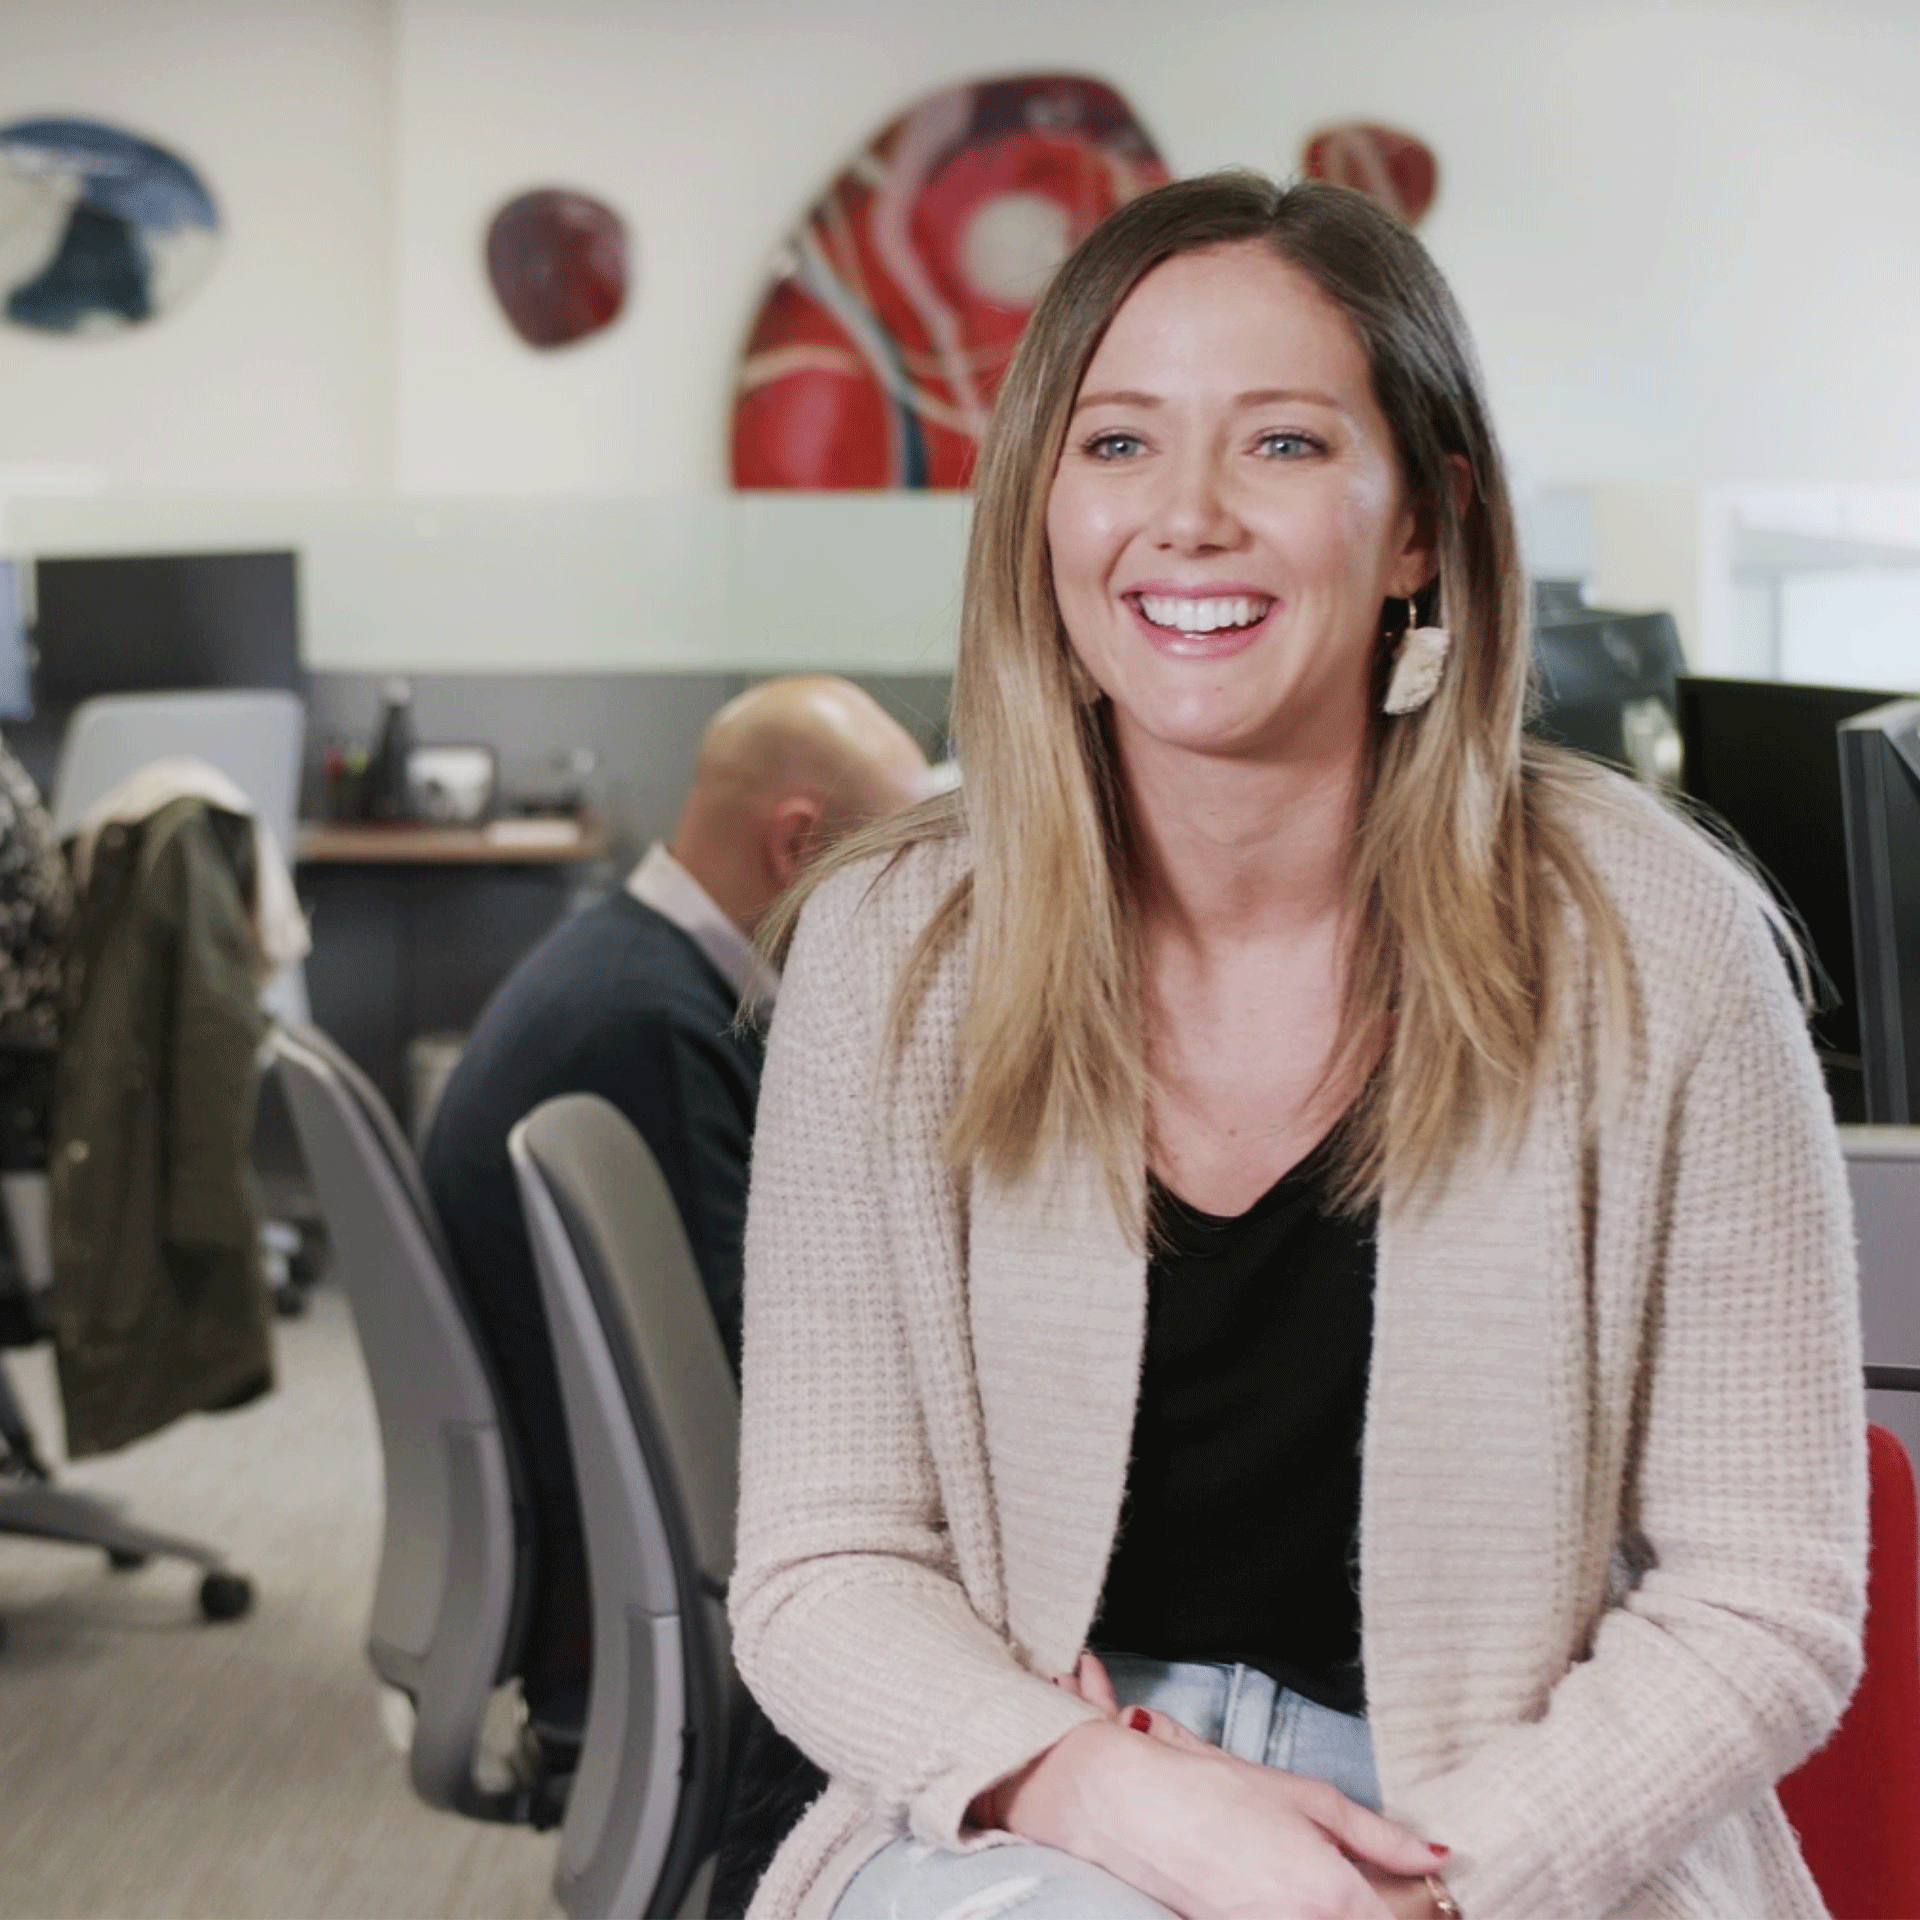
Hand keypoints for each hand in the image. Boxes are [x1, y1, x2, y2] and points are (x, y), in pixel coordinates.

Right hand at [987, 1653, 1447, 1919]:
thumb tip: (1435, 1855)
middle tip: (1400, 1891)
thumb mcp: (1307, 1798)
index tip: (1440, 1907)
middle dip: (1381, 1909)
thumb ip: (1377, 1835)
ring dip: (1338, 1909)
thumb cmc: (1216, 1793)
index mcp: (1334, 1893)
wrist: (1133, 1809)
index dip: (1428, 1914)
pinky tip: (1283, 1890)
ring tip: (1306, 1878)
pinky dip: (1297, 1911)